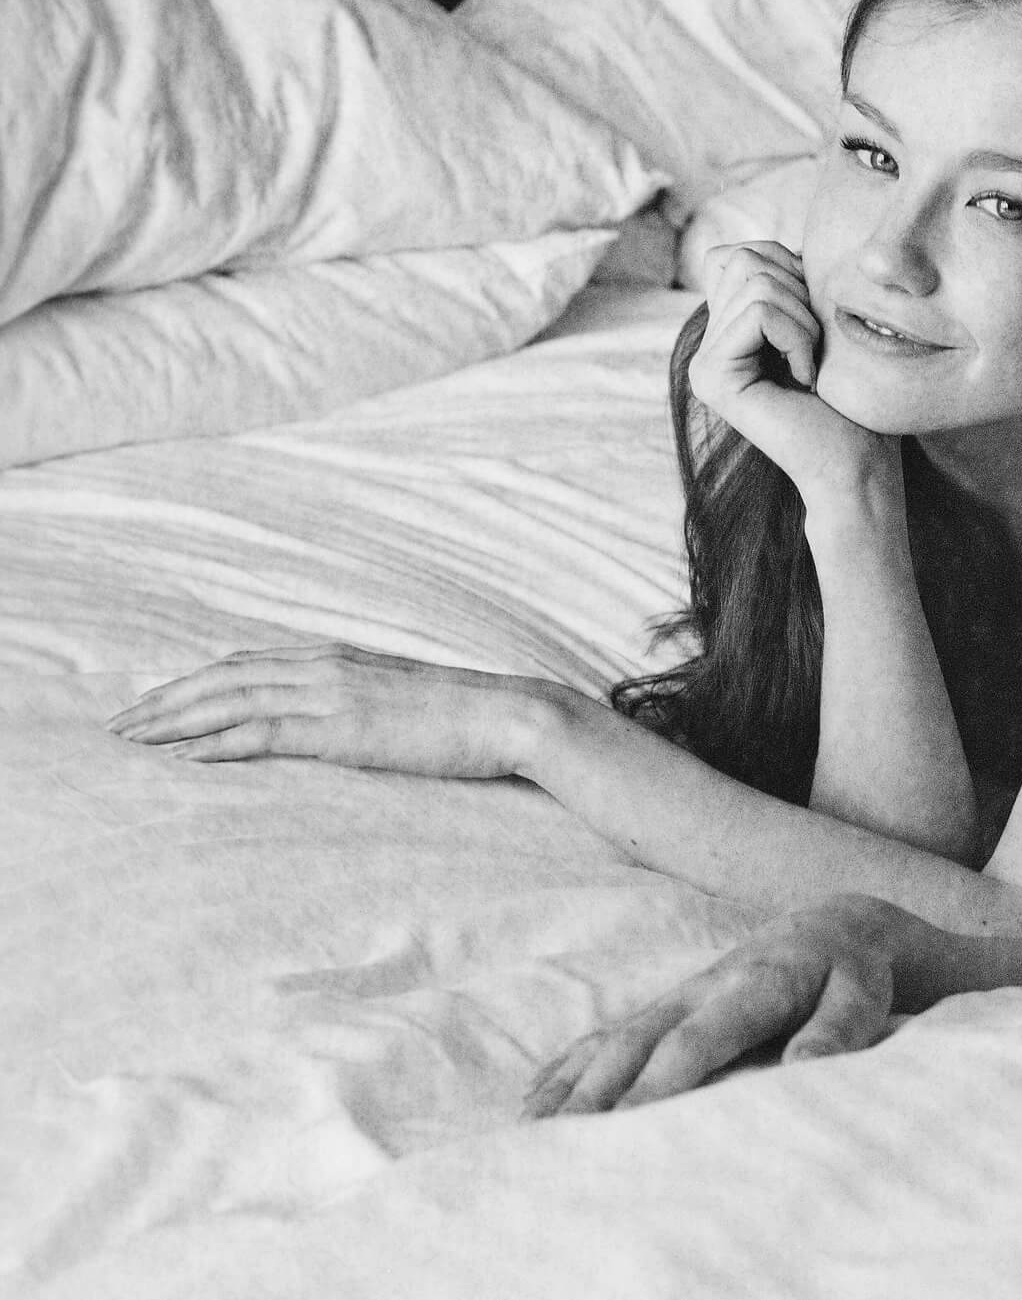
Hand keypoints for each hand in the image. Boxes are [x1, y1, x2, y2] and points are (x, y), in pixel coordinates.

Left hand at [105, 643, 570, 776]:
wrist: (510, 715)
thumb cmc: (467, 719)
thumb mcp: (403, 703)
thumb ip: (363, 706)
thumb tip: (340, 729)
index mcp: (338, 659)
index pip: (245, 666)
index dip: (191, 684)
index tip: (152, 705)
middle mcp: (325, 667)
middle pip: (223, 678)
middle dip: (164, 701)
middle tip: (115, 727)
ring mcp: (332, 695)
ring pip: (229, 701)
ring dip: (172, 722)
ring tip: (128, 742)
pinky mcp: (342, 730)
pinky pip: (262, 733)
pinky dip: (214, 743)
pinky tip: (181, 759)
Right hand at [522, 898, 895, 1115]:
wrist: (836, 926)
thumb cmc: (853, 973)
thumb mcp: (862, 997)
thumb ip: (837, 1031)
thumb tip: (804, 1069)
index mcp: (754, 985)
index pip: (699, 1038)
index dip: (662, 1081)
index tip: (630, 1124)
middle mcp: (703, 987)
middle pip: (639, 1040)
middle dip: (598, 1089)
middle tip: (559, 1140)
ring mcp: (679, 996)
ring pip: (614, 1039)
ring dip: (572, 1082)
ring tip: (530, 1130)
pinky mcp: (668, 1006)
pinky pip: (609, 1035)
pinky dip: (570, 1065)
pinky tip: (536, 1099)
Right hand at [690, 241, 896, 500]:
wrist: (860, 464)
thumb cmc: (854, 399)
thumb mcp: (823, 319)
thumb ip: (790, 280)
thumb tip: (779, 243)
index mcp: (728, 328)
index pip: (743, 252)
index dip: (792, 272)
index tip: (816, 327)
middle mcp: (707, 344)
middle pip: (744, 257)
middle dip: (798, 291)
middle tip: (815, 348)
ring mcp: (703, 362)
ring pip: (754, 280)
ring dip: (803, 318)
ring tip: (811, 365)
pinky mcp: (711, 377)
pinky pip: (759, 313)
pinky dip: (797, 336)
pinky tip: (804, 379)